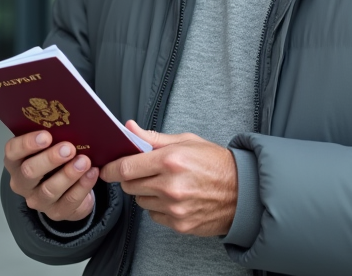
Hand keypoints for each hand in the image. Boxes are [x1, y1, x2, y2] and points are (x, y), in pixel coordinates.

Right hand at [4, 130, 99, 222]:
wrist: (68, 187)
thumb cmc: (57, 159)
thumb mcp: (50, 146)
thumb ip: (53, 135)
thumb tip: (68, 121)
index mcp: (16, 161)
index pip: (12, 151)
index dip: (27, 143)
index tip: (46, 135)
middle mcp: (22, 182)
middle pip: (29, 172)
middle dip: (50, 159)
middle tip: (68, 148)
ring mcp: (37, 200)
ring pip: (49, 190)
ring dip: (68, 174)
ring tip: (84, 161)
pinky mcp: (55, 212)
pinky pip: (69, 201)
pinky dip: (82, 186)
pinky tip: (92, 173)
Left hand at [99, 120, 237, 236]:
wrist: (244, 193)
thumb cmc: (216, 163)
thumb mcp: (187, 141)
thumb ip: (153, 137)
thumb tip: (128, 128)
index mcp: (171, 160)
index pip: (127, 167)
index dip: (112, 169)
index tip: (107, 168)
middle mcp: (170, 185)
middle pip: (130, 186)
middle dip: (131, 178)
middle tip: (145, 172)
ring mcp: (175, 207)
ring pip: (141, 201)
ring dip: (146, 193)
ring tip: (166, 184)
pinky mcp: (179, 224)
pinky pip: (154, 216)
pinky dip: (158, 208)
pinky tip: (175, 198)